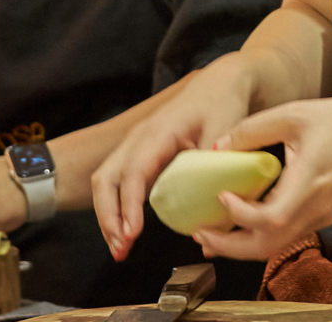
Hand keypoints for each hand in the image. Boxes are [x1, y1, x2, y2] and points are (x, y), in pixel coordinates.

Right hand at [92, 53, 254, 260]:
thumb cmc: (222, 102)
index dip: (129, 204)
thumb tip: (212, 215)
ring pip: (106, 179)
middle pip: (107, 177)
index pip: (133, 172)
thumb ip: (214, 167)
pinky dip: (116, 205)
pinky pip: (117, 179)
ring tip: (120, 248)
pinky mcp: (141, 151)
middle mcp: (139, 136)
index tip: (131, 234)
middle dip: (108, 216)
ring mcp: (137, 143)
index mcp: (157, 131)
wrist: (220, 81)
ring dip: (108, 214)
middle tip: (121, 250)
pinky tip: (126, 229)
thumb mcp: (225, 131)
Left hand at [193, 96, 331, 260]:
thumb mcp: (295, 114)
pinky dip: (260, 234)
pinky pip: (287, 233)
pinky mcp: (323, 214)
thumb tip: (220, 146)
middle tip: (200, 234)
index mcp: (308, 183)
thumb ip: (254, 128)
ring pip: (277, 245)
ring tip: (214, 232)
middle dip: (230, 247)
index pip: (271, 219)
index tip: (221, 197)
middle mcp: (315, 208)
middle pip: (268, 246)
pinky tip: (243, 219)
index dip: (240, 216)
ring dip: (242, 245)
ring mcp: (321, 215)